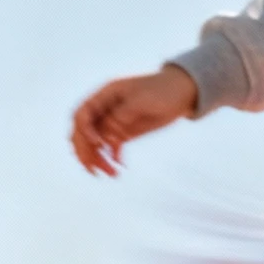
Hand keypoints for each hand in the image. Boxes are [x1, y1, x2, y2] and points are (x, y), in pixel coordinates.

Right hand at [70, 65, 197, 175]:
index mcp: (104, 95)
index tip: (98, 144)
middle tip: (95, 169)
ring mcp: (112, 122)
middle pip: (82, 133)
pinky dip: (110, 158)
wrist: (182, 93)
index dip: (84, 131)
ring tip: (110, 173)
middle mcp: (103, 109)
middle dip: (86, 151)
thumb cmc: (163, 90)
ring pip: (93, 144)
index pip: (82, 115)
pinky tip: (119, 167)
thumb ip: (122, 115)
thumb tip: (106, 135)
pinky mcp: (122, 133)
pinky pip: (109, 148)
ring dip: (96, 159)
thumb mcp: (143, 99)